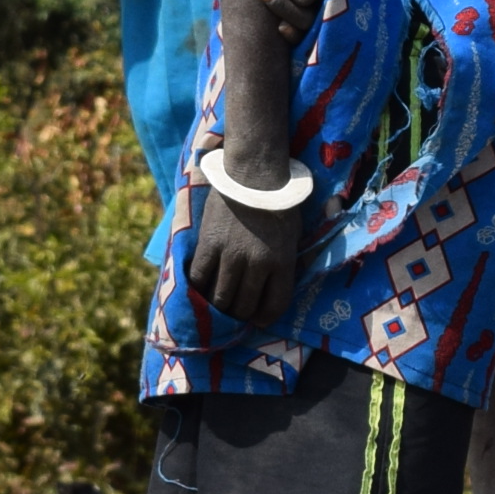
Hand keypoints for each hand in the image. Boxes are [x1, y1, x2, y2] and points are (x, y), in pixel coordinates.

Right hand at [188, 175, 323, 324]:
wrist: (254, 174)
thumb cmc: (279, 203)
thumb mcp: (295, 235)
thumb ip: (287, 263)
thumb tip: (275, 289)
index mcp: (283, 262)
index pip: (275, 305)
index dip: (265, 318)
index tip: (258, 319)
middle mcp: (257, 263)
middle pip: (245, 306)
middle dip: (241, 314)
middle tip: (235, 311)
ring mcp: (231, 255)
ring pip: (221, 297)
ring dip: (219, 306)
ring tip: (217, 304)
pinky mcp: (209, 245)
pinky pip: (200, 278)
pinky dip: (199, 288)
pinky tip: (200, 288)